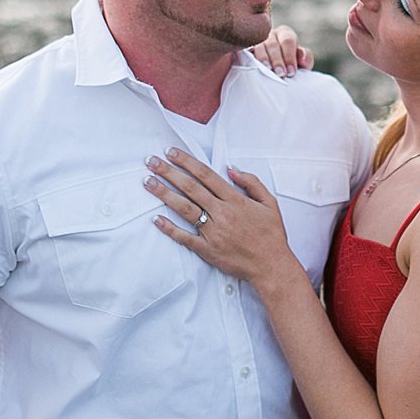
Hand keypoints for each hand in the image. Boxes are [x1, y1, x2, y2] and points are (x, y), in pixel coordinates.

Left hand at [147, 149, 299, 288]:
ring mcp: (213, 232)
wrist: (271, 266)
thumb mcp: (269, 202)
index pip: (206, 175)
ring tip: (148, 182)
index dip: (187, 162)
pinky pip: (184, 237)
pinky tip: (156, 219)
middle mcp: (222, 213)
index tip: (172, 152)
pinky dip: (169, 228)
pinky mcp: (207, 250)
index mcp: (235, 200)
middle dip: (169, 172)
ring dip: (164, 194)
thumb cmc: (271, 235)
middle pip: (190, 188)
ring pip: (184, 208)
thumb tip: (231, 169)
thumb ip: (251, 182)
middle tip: (152, 162)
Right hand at [250, 24, 313, 76]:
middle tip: (281, 74)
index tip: (291, 72)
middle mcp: (270, 35)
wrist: (274, 73)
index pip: (288, 41)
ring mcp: (256, 41)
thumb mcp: (301, 63)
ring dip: (263, 58)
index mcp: (285, 34)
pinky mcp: (245, 49)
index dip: (290, 57)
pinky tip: (251, 64)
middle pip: (273, 44)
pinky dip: (248, 55)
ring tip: (267, 69)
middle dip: (278, 60)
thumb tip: (302, 58)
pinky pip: (246, 50)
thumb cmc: (289, 66)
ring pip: (259, 46)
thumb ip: (306, 59)